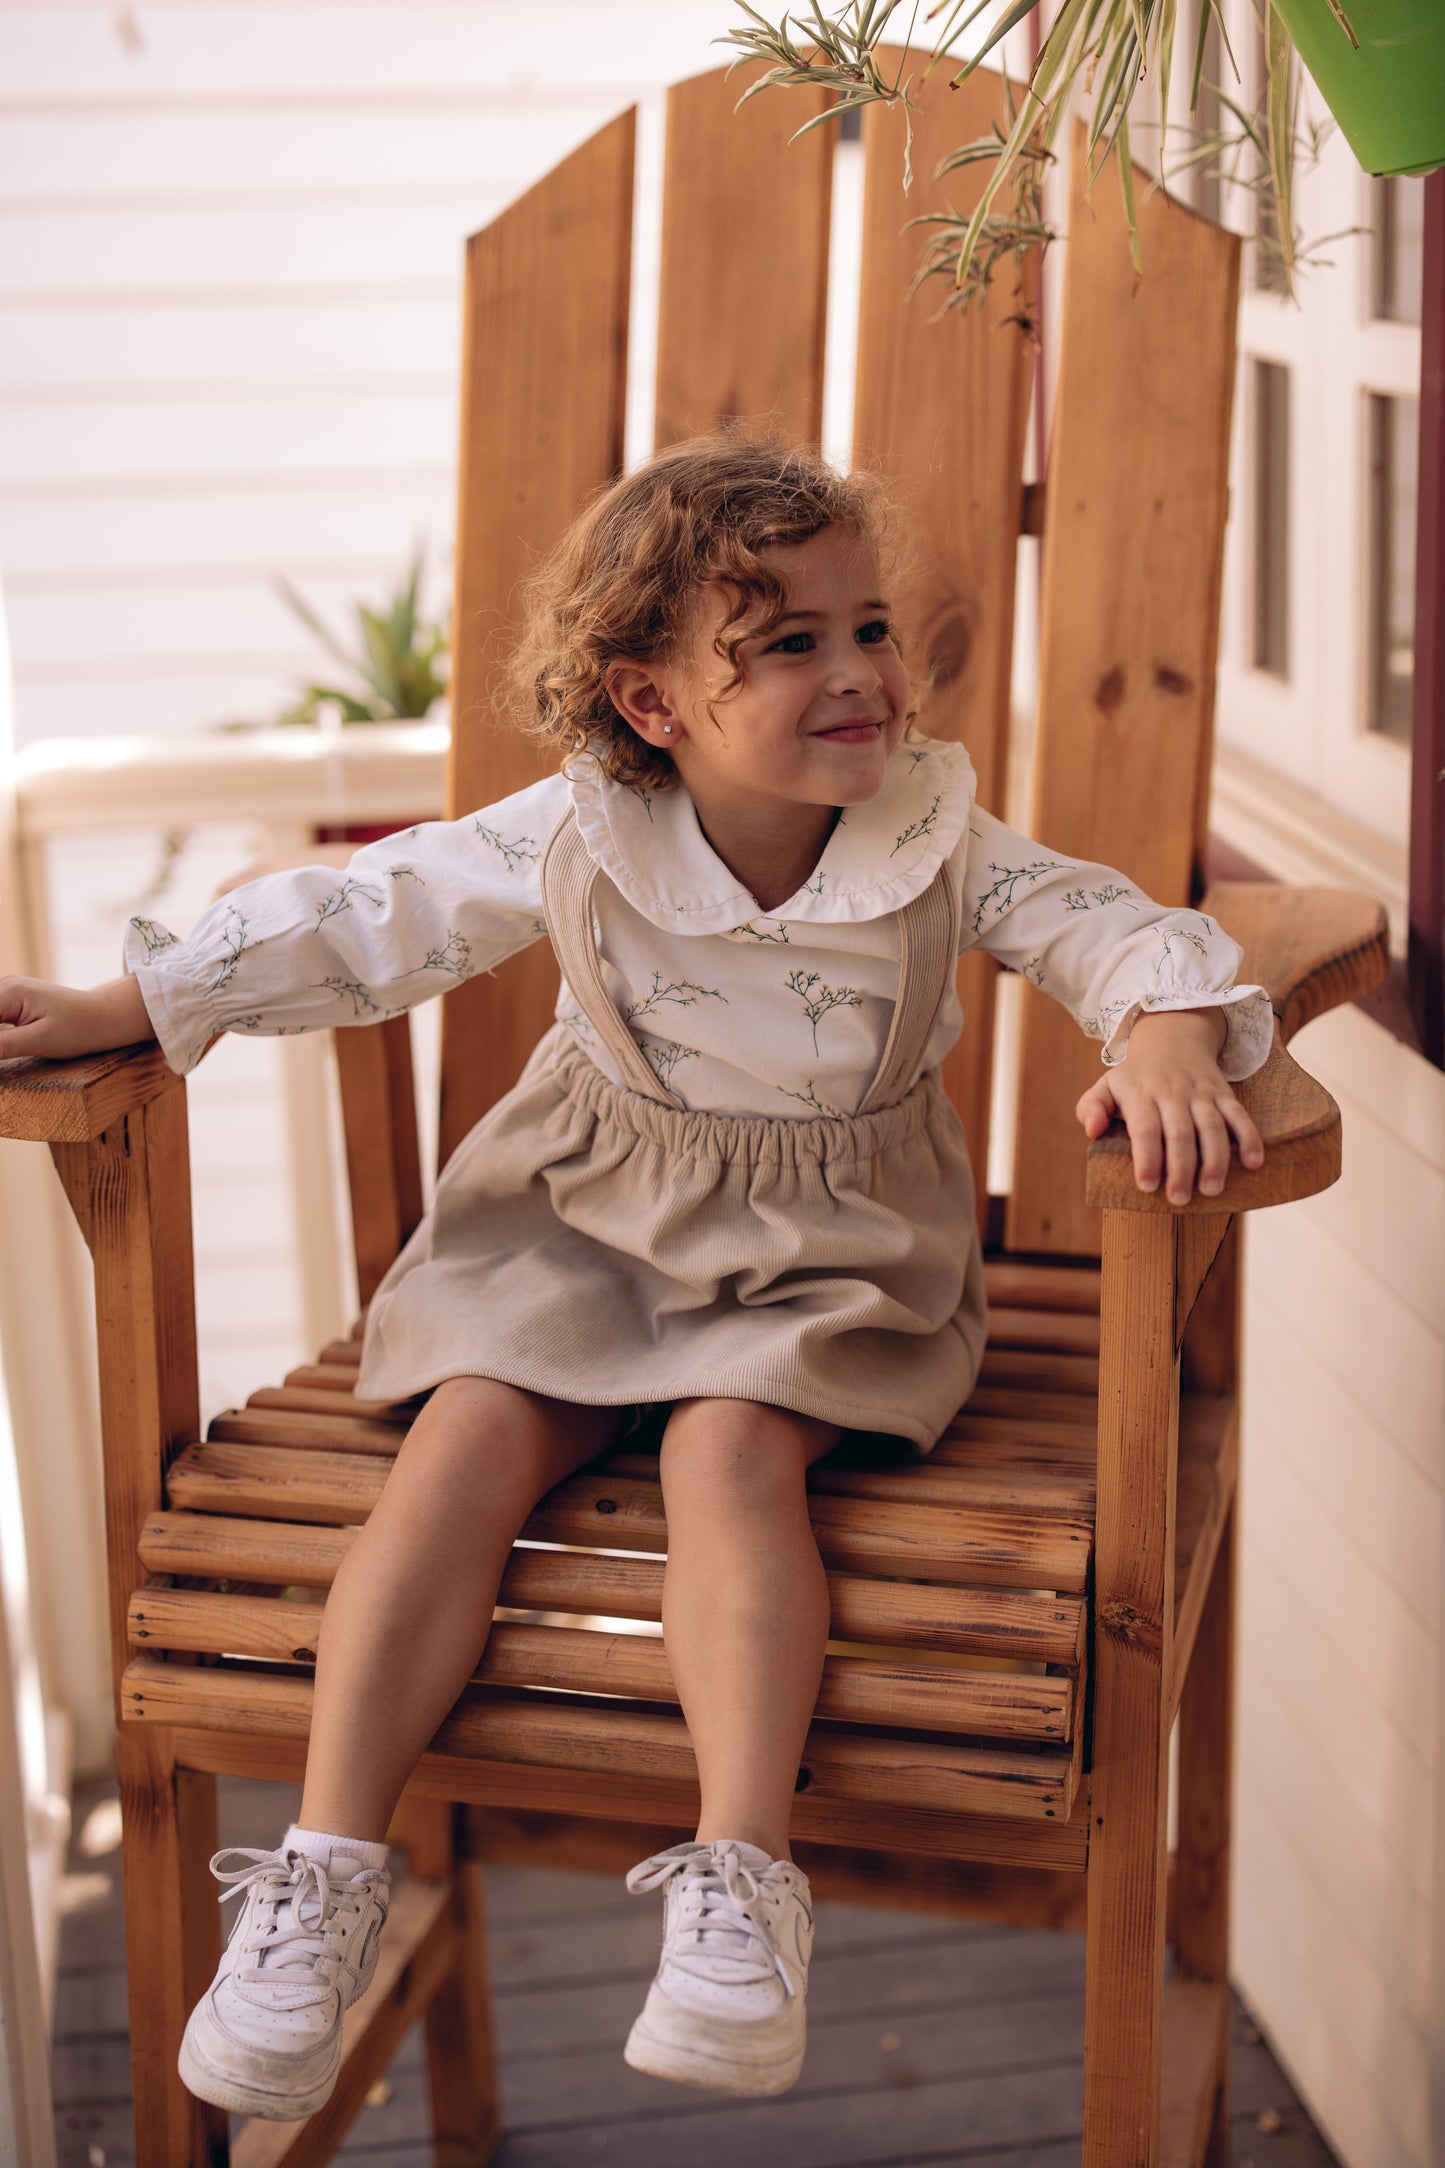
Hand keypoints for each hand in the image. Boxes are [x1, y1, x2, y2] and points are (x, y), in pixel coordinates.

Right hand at [0, 974, 153, 1062]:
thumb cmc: (80, 1029)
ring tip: (14, 1046)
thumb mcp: (38, 1042)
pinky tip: (6, 1045)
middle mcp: (5, 985)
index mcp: (9, 993)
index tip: (1, 1048)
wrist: (107, 1017)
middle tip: (9, 1047)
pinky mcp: (13, 1000)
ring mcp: (8, 991)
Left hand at [1074, 1008, 1263, 1204]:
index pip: (1145, 1128)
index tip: (1147, 1185)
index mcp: (1140, 1094)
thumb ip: (1091, 1108)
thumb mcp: (1106, 1086)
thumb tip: (1091, 1131)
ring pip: (1211, 1126)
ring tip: (1211, 1189)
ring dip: (1215, 1159)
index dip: (1147, 1158)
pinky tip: (1253, 1163)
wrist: (1172, 1038)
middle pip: (1180, 1132)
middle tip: (1179, 1199)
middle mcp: (1172, 1093)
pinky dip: (1249, 1138)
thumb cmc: (1135, 1077)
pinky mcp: (1224, 1094)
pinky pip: (1239, 1115)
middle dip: (1181, 1168)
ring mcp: (1201, 1094)